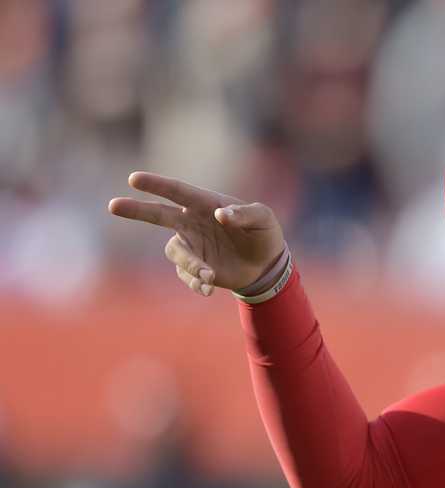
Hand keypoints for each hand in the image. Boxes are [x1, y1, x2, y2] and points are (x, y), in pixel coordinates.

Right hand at [109, 172, 285, 295]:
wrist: (267, 264)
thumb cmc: (264, 234)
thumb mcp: (263, 219)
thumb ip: (244, 214)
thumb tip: (220, 214)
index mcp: (206, 204)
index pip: (178, 191)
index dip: (156, 184)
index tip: (133, 179)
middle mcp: (192, 222)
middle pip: (158, 214)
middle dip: (136, 210)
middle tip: (113, 205)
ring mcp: (191, 245)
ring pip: (176, 252)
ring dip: (190, 264)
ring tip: (210, 275)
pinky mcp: (195, 267)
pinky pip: (186, 275)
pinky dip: (196, 282)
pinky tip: (209, 288)